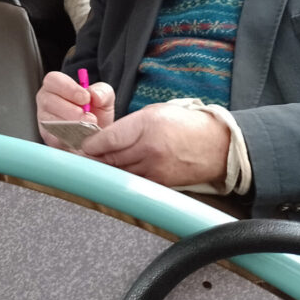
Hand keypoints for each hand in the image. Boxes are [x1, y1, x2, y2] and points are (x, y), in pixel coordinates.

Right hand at [35, 71, 114, 149]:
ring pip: (50, 120)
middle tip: (89, 117)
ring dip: (71, 125)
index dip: (69, 88)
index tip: (86, 98)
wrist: (95, 137)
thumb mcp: (104, 98)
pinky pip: (53, 137)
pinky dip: (68, 138)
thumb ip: (102, 91)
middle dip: (71, 110)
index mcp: (56, 85)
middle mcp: (46, 99)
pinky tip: (80, 137)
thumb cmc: (95, 113)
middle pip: (49, 101)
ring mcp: (44, 118)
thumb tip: (94, 94)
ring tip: (88, 128)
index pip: (54, 80)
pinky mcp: (47, 136)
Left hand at [81, 103, 229, 188]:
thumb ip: (126, 126)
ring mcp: (155, 169)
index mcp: (147, 125)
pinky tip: (117, 174)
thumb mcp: (153, 113)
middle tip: (82, 157)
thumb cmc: (183, 124)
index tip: (82, 145)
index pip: (109, 139)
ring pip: (120, 173)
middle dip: (95, 158)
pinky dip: (123, 178)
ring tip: (97, 165)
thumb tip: (102, 138)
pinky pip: (134, 182)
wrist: (216, 146)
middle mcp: (150, 149)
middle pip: (111, 158)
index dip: (91, 144)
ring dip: (107, 169)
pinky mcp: (160, 185)